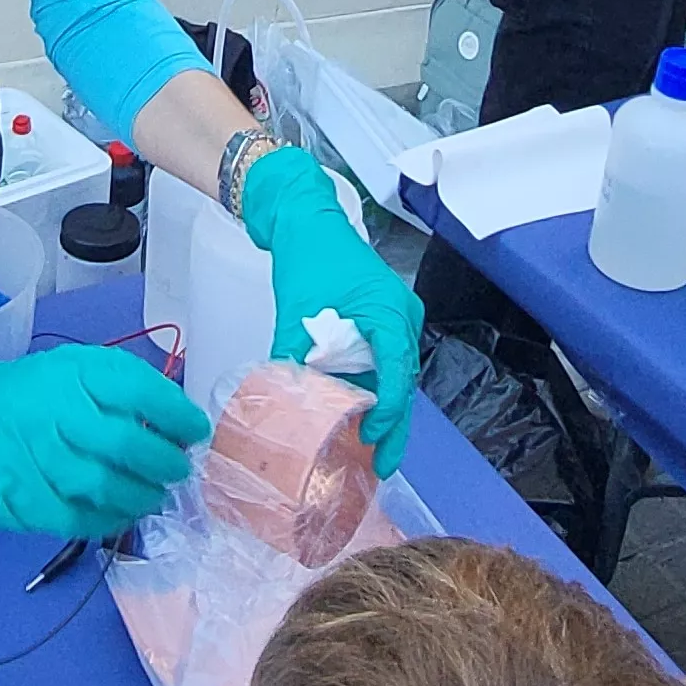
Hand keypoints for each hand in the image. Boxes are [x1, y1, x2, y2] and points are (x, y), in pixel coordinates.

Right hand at [0, 329, 209, 537]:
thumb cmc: (24, 395)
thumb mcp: (71, 370)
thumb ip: (120, 387)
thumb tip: (177, 416)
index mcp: (70, 374)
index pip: (137, 390)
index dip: (177, 414)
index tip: (195, 430)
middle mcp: (51, 414)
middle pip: (124, 444)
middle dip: (164, 463)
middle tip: (179, 470)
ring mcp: (30, 460)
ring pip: (102, 487)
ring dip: (141, 497)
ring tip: (155, 495)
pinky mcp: (15, 499)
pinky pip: (73, 519)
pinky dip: (106, 521)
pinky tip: (119, 515)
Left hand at [242, 145, 422, 475]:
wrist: (306, 219)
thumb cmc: (308, 257)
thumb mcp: (297, 311)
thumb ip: (293, 356)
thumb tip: (282, 400)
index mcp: (389, 311)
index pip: (398, 370)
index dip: (388, 410)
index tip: (372, 437)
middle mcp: (401, 317)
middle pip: (404, 380)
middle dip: (394, 425)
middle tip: (381, 465)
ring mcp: (395, 318)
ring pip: (396, 375)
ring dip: (385, 411)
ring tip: (371, 451)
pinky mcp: (382, 321)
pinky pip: (385, 362)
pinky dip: (375, 390)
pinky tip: (359, 417)